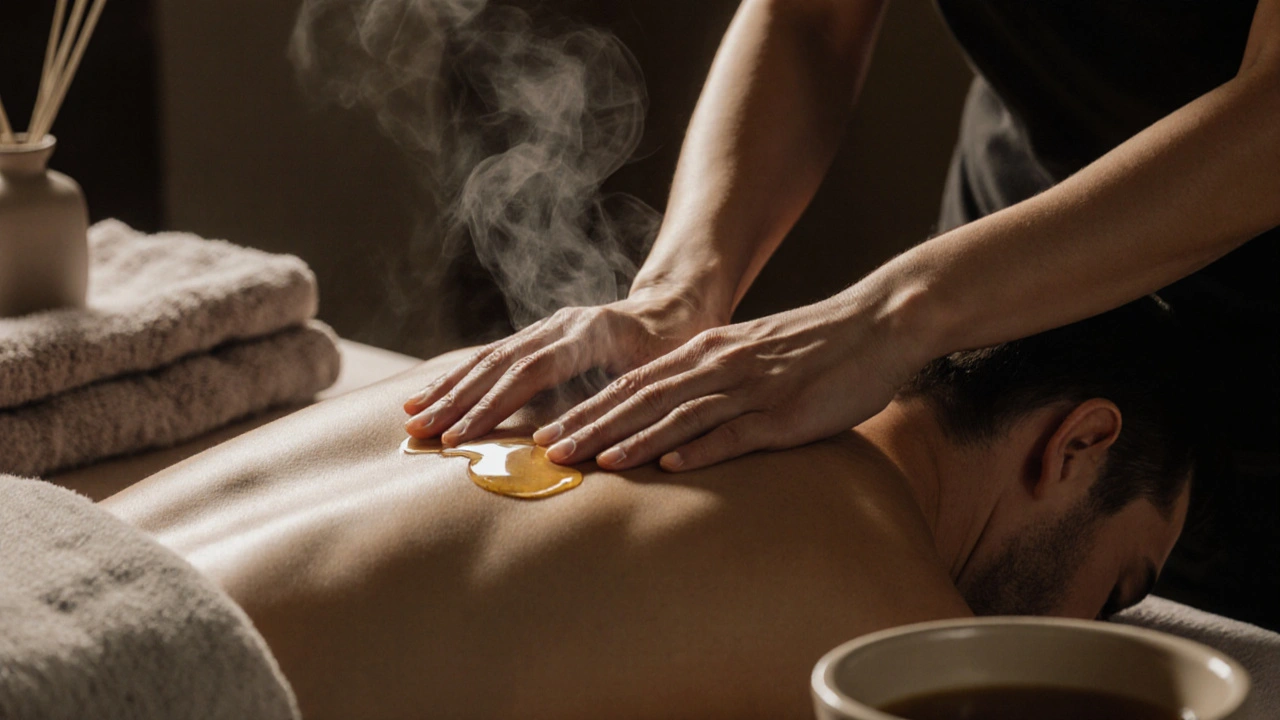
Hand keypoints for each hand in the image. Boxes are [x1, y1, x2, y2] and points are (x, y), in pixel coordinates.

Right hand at [403, 289, 717, 444]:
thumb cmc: (676, 353)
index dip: (491, 406)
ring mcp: (549, 327)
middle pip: (498, 364)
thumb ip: (617, 404)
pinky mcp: (541, 334)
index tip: (459, 438)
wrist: (680, 308)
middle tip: (419, 432)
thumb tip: (572, 444)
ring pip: (489, 357)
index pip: (527, 373)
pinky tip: (433, 394)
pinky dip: (461, 377)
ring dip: (449, 389)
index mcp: (588, 334)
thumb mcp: (658, 378)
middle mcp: (562, 325)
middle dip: (455, 401)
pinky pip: (495, 355)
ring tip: (412, 416)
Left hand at [530, 298, 924, 471]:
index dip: (588, 409)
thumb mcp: (753, 356)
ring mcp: (751, 388)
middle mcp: (720, 366)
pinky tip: (666, 466)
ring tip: (590, 462)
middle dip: (590, 426)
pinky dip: (697, 449)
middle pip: (641, 399)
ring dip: (630, 439)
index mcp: (708, 352)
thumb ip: (713, 379)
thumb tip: (674, 413)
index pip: (634, 384)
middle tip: (547, 452)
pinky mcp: (784, 412)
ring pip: (677, 415)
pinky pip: (733, 432)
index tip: (549, 432)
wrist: (878, 323)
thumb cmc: (816, 347)